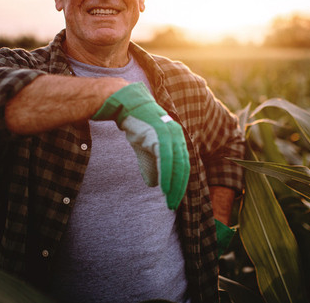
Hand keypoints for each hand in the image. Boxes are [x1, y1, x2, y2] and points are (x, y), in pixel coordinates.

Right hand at [92, 82, 189, 208]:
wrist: (126, 105)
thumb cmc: (136, 125)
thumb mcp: (145, 149)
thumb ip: (151, 165)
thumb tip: (154, 184)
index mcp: (177, 138)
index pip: (183, 165)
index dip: (180, 183)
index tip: (174, 198)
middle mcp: (177, 136)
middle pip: (183, 167)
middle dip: (179, 188)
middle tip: (172, 204)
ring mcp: (170, 134)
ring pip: (176, 165)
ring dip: (174, 185)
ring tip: (169, 200)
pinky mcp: (160, 133)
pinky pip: (166, 158)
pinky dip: (166, 174)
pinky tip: (164, 187)